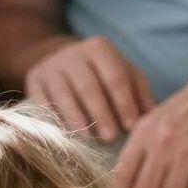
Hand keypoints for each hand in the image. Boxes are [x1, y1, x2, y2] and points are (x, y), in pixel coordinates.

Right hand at [25, 35, 153, 143]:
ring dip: (77, 117)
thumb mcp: (123, 76)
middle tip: (111, 137)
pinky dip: (53, 118)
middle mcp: (74, 53)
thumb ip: (139, 94)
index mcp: (100, 48)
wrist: (57, 61)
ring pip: (64, 93)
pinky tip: (64, 134)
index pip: (115, 76)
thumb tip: (154, 119)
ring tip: (88, 138)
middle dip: (101, 113)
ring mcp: (51, 66)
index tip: (131, 126)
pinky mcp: (33, 80)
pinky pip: (42, 100)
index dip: (124, 102)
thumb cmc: (100, 75)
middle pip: (89, 85)